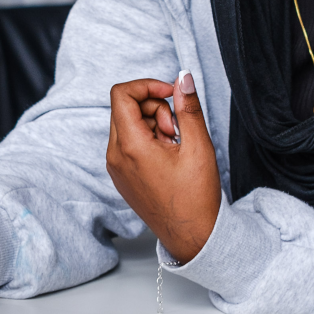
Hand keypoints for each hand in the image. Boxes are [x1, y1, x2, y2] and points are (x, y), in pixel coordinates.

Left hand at [107, 71, 221, 263]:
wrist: (191, 236)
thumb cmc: (196, 196)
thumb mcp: (198, 146)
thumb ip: (188, 107)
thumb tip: (183, 77)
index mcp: (130, 147)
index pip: (122, 93)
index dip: (148, 85)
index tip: (172, 95)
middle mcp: (115, 156)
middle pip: (125, 107)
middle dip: (154, 107)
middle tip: (177, 130)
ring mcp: (115, 167)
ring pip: (127, 123)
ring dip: (152, 124)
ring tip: (175, 146)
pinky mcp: (121, 175)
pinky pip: (128, 142)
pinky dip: (147, 139)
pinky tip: (168, 156)